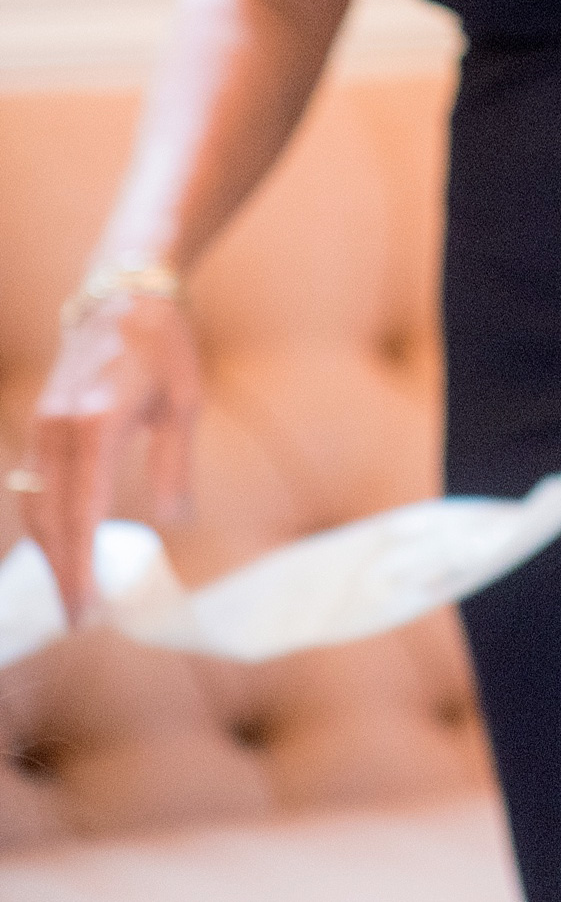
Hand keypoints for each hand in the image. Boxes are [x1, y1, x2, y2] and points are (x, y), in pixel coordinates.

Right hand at [22, 294, 200, 622]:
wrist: (125, 288)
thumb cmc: (165, 343)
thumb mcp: (183, 402)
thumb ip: (174, 465)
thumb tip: (177, 521)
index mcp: (97, 424)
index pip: (81, 513)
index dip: (80, 567)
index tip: (87, 610)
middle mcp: (60, 426)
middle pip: (48, 518)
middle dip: (60, 572)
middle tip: (78, 619)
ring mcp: (43, 422)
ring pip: (33, 503)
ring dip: (47, 550)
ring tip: (71, 592)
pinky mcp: (40, 418)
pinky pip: (32, 482)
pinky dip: (42, 519)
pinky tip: (60, 544)